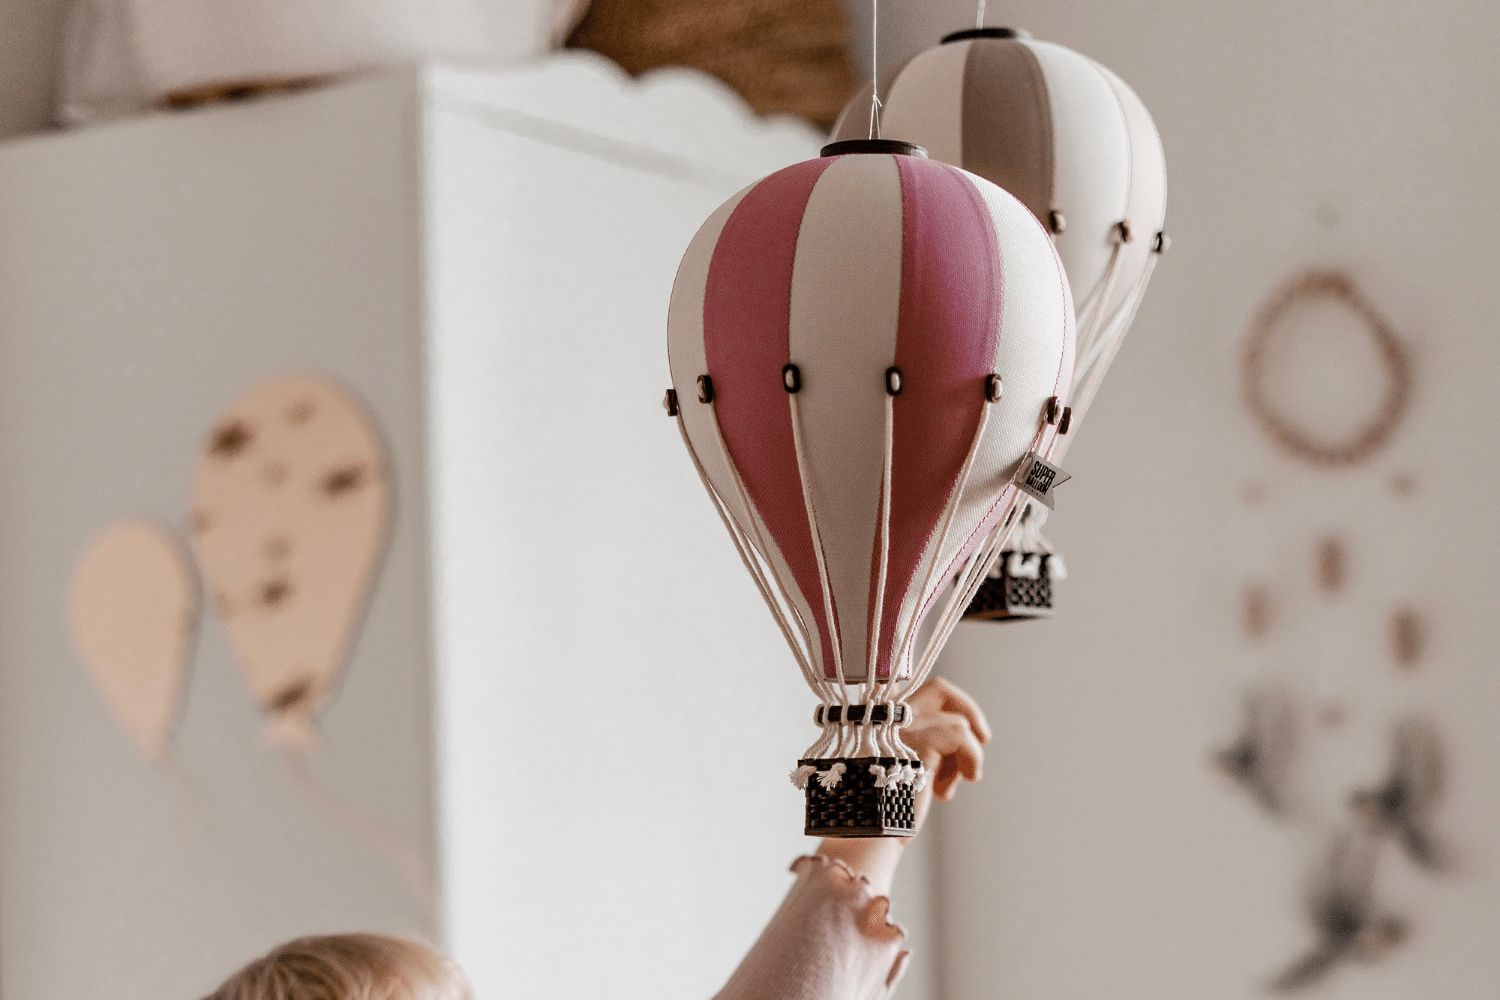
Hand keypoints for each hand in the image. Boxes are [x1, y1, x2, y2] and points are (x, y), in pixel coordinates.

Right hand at [815, 677, 990, 893]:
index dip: (950, 705)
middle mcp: (886, 716)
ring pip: (958, 724)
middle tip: (983, 738)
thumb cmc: (883, 810)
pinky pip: (963, 738)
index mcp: (878, 720)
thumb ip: (922, 746)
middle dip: (967, 710)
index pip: (920, 690)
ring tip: (950, 785)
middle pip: (939, 688)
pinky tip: (959, 784)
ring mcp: (900, 727)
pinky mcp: (918, 743)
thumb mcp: (902, 768)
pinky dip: (971, 761)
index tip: (969, 731)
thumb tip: (963, 737)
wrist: (867, 836)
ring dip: (965, 757)